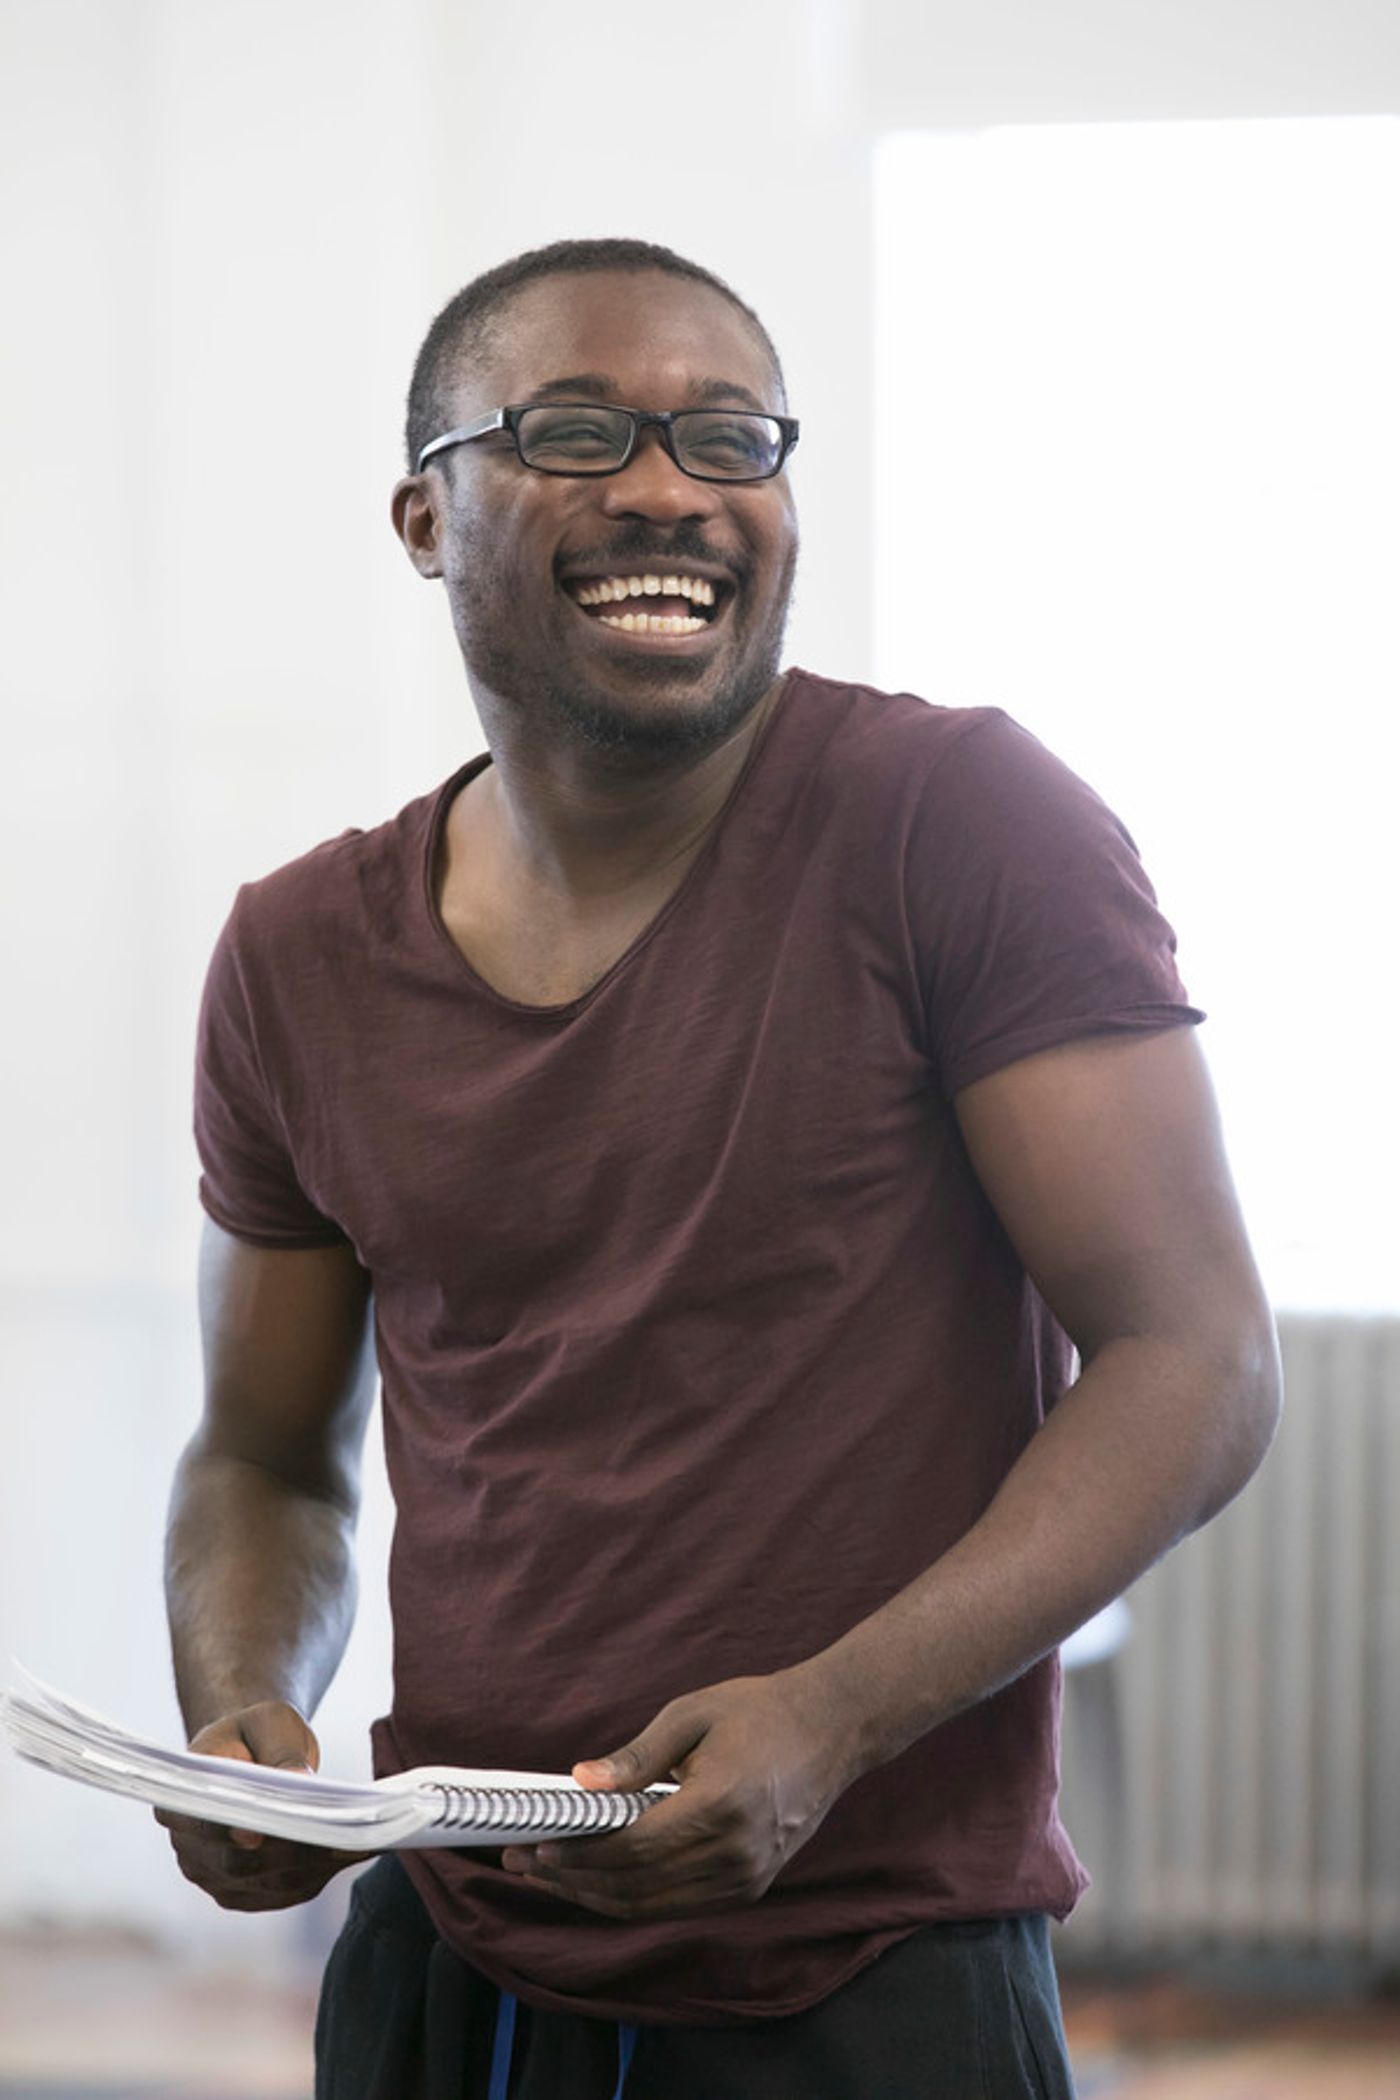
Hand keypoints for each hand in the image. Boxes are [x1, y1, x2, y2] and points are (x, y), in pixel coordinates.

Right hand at [155, 1701, 372, 1910]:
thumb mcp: (270, 1723)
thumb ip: (281, 1751)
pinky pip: (284, 1893)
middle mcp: (188, 1846)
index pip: (201, 1823)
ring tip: (354, 1842)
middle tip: (335, 1835)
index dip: (228, 1832)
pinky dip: (318, 1876)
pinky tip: (348, 1853)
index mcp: (181, 1798)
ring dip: (311, 1867)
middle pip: (238, 1862)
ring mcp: (216, 1875)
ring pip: (267, 1884)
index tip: (257, 1834)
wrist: (250, 1754)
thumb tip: (298, 1780)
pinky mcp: (246, 1891)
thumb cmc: (256, 1732)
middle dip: (288, 1850)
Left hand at [500, 1665, 859, 1920]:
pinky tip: (598, 1881)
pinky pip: (678, 1904)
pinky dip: (632, 1898)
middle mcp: (735, 1853)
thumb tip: (581, 1783)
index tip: (534, 1846)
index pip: (631, 1848)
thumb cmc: (760, 1711)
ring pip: (652, 1905)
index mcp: (720, 1804)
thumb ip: (636, 1757)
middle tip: (522, 1864)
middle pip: (635, 1886)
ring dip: (594, 1896)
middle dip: (571, 1879)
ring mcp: (747, 1877)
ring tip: (549, 1876)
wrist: (832, 1730)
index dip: (577, 1854)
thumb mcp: (692, 1714)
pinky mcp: (751, 1887)